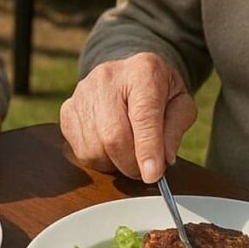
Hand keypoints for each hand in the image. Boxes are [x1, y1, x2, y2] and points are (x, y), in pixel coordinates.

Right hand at [59, 52, 195, 182]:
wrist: (131, 75)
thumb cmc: (159, 92)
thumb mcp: (181, 104)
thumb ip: (175, 130)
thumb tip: (162, 160)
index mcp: (143, 71)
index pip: (143, 117)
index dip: (148, 150)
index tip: (153, 176)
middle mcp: (107, 77)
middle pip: (114, 136)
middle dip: (131, 164)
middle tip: (144, 171)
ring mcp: (83, 92)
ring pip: (94, 148)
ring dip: (114, 164)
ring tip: (128, 154)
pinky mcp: (68, 109)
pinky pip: (80, 150)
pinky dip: (98, 159)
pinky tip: (110, 148)